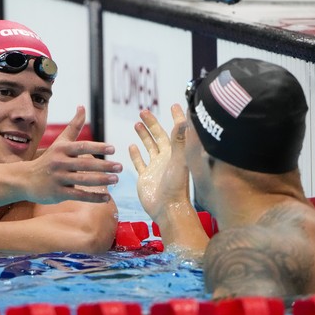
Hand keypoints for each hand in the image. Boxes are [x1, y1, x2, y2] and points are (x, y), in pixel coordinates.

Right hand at [26, 106, 121, 203]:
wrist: (26, 179)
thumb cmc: (48, 159)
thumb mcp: (60, 142)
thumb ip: (74, 126)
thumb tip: (82, 106)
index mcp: (62, 149)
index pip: (82, 146)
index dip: (98, 147)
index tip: (113, 149)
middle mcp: (59, 162)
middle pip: (85, 164)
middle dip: (104, 166)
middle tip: (121, 167)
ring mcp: (58, 178)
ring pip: (83, 180)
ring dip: (102, 181)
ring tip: (116, 180)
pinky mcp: (58, 193)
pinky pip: (79, 195)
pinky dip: (93, 197)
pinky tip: (106, 198)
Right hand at [129, 104, 190, 221]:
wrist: (168, 209)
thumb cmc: (176, 186)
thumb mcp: (178, 160)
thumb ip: (180, 140)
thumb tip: (183, 120)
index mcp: (175, 153)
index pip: (175, 131)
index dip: (175, 118)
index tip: (174, 105)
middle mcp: (166, 158)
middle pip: (159, 136)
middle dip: (152, 123)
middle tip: (143, 111)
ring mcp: (155, 168)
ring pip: (149, 147)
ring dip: (144, 135)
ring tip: (137, 123)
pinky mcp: (145, 177)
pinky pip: (140, 162)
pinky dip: (136, 154)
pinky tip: (131, 146)